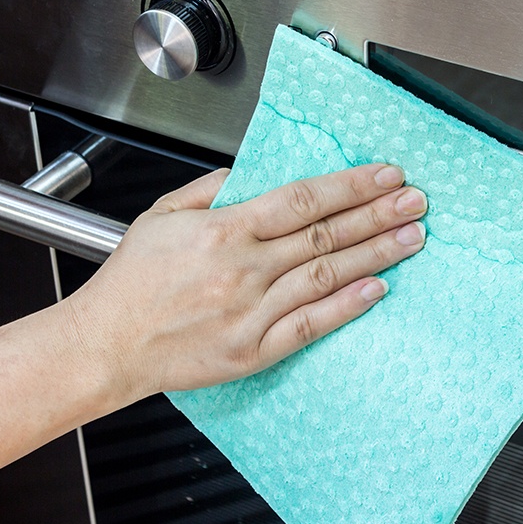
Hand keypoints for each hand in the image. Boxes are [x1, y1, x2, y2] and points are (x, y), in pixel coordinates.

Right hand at [63, 163, 426, 400]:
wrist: (105, 345)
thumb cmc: (131, 282)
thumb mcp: (161, 216)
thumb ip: (210, 189)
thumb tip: (253, 174)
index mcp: (222, 230)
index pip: (303, 199)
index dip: (350, 186)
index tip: (385, 176)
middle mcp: (242, 269)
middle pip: (324, 235)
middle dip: (377, 215)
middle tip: (416, 202)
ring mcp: (251, 312)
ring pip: (325, 276)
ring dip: (374, 255)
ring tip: (411, 239)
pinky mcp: (253, 350)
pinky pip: (310, 326)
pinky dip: (346, 307)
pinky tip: (376, 290)